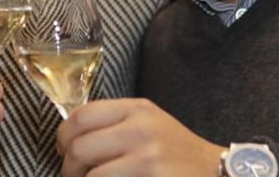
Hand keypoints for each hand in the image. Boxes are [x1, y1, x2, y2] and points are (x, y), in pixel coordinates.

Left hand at [57, 99, 222, 176]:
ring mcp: (148, 155)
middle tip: (72, 176)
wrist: (216, 173)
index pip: (81, 116)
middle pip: (79, 147)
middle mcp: (141, 127)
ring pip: (91, 174)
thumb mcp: (148, 124)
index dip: (62, 137)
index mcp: (137, 109)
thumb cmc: (176, 153)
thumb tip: (69, 137)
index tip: (62, 150)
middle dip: (68, 168)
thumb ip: (113, 123)